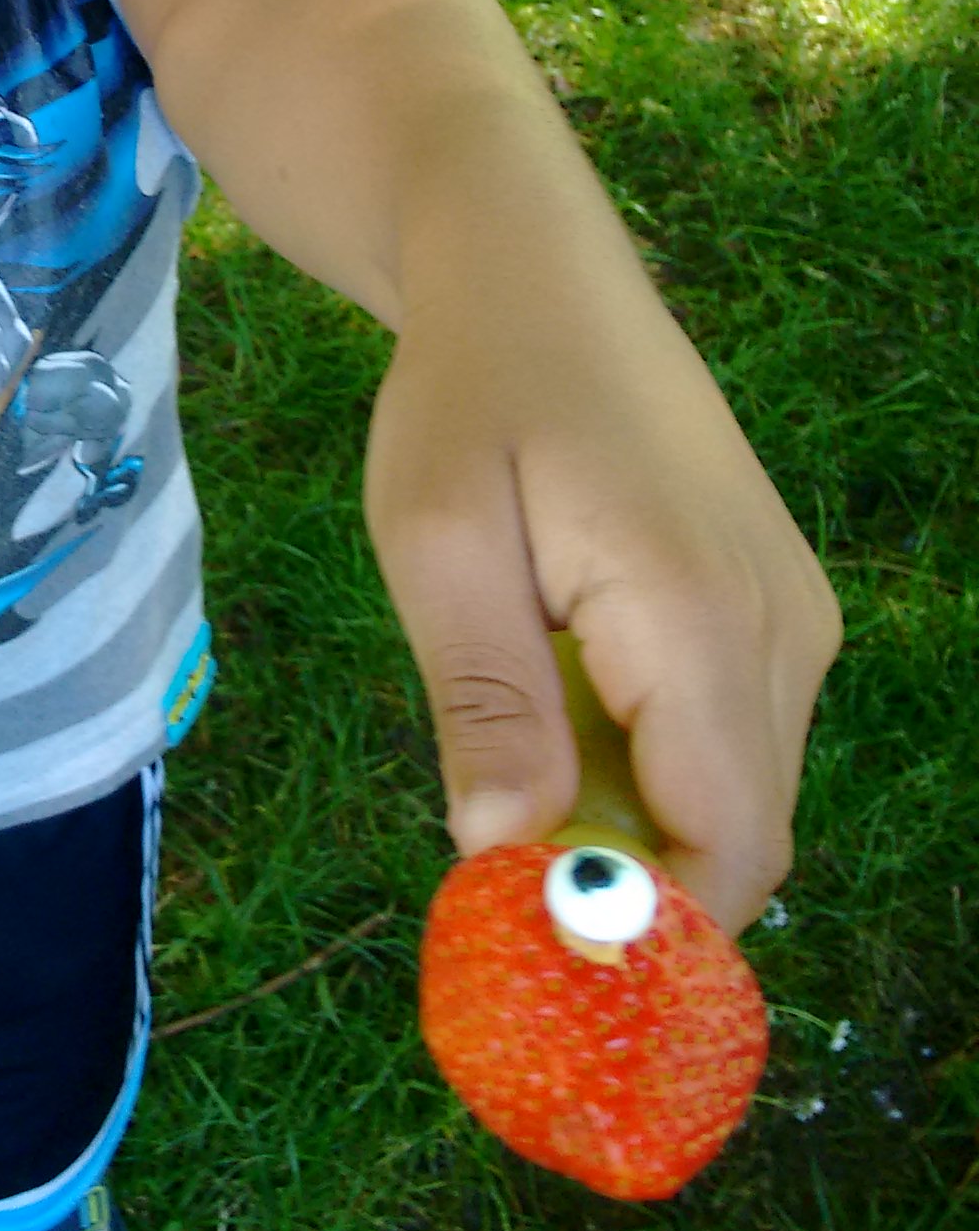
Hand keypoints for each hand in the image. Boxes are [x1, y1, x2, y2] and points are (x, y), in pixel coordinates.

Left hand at [363, 277, 839, 937]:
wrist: (534, 276)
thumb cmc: (470, 397)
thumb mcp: (437, 541)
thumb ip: (484, 701)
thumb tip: (503, 854)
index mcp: (701, 618)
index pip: (728, 847)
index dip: (647, 927)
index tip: (535, 954)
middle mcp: (783, 629)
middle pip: (738, 838)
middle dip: (628, 885)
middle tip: (493, 873)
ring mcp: (792, 619)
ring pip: (730, 794)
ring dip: (628, 819)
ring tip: (510, 757)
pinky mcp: (775, 611)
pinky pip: (726, 738)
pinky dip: (645, 763)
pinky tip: (556, 701)